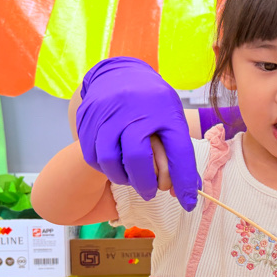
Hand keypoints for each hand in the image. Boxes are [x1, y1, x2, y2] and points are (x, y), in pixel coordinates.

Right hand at [76, 57, 200, 209]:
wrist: (119, 72)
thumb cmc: (152, 103)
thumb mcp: (172, 119)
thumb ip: (179, 153)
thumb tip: (185, 193)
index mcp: (164, 110)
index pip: (179, 152)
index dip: (184, 182)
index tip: (188, 203)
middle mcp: (134, 110)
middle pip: (137, 158)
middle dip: (145, 183)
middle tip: (150, 192)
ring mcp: (107, 113)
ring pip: (110, 160)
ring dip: (123, 178)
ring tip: (132, 178)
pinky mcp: (88, 119)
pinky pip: (93, 156)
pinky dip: (106, 168)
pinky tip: (115, 165)